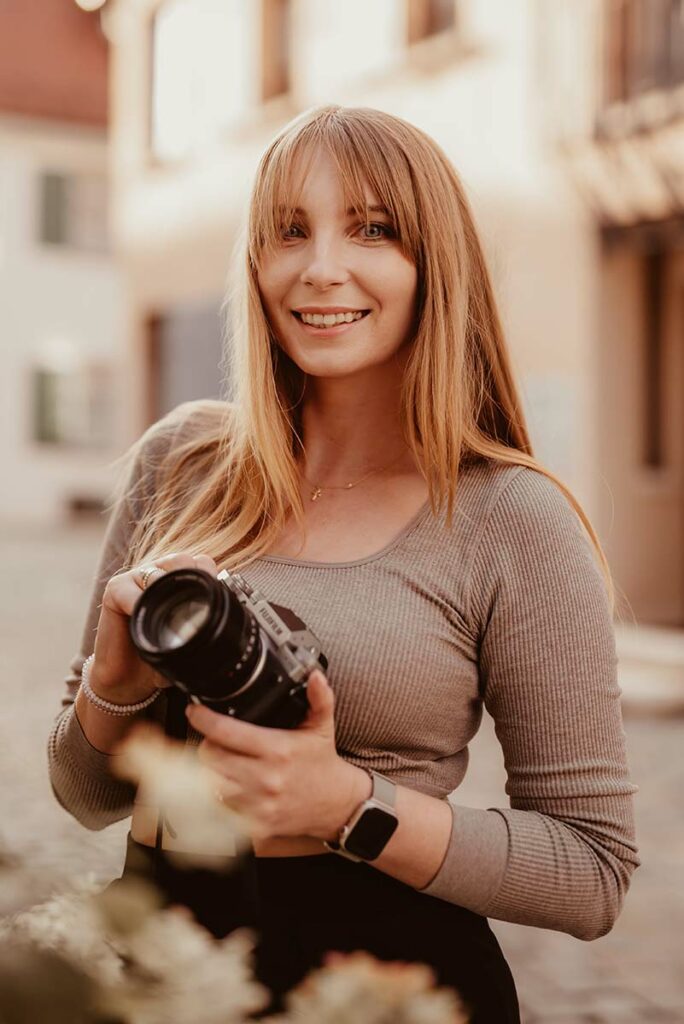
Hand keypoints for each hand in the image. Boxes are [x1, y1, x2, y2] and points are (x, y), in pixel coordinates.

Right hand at [89, 551, 218, 704]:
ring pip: (159, 569)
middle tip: (199, 603)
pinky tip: (145, 616)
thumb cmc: (156, 660)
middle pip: (182, 560)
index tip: (219, 595)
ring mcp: (135, 580)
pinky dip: (139, 601)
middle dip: (194, 577)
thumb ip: (204, 632)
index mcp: (178, 584)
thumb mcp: (187, 645)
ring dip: (168, 587)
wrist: (127, 682)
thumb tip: (231, 629)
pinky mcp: (115, 590)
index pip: (200, 563)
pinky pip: (129, 589)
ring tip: (172, 611)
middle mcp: (158, 576)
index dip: (211, 575)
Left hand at [186, 670, 370, 841]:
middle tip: (214, 740)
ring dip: (210, 772)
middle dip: (207, 745)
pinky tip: (228, 788)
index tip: (195, 711)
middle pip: (211, 758)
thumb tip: (315, 677)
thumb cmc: (323, 764)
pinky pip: (222, 811)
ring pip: (210, 785)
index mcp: (277, 749)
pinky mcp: (257, 825)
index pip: (226, 731)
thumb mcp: (322, 726)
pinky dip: (219, 799)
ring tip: (220, 763)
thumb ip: (319, 698)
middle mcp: (266, 778)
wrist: (337, 804)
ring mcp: (259, 804)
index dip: (204, 718)